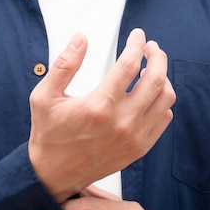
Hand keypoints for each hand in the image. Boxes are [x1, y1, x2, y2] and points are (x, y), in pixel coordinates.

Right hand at [28, 28, 175, 201]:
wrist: (53, 174)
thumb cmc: (48, 133)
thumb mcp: (44, 96)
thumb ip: (64, 65)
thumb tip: (81, 37)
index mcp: (99, 106)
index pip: (130, 65)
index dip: (137, 44)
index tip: (137, 35)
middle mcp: (121, 122)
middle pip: (156, 80)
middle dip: (157, 56)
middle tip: (151, 47)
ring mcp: (133, 137)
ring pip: (165, 99)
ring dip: (163, 78)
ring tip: (152, 68)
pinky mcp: (139, 149)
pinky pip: (163, 119)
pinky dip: (162, 102)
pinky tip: (151, 94)